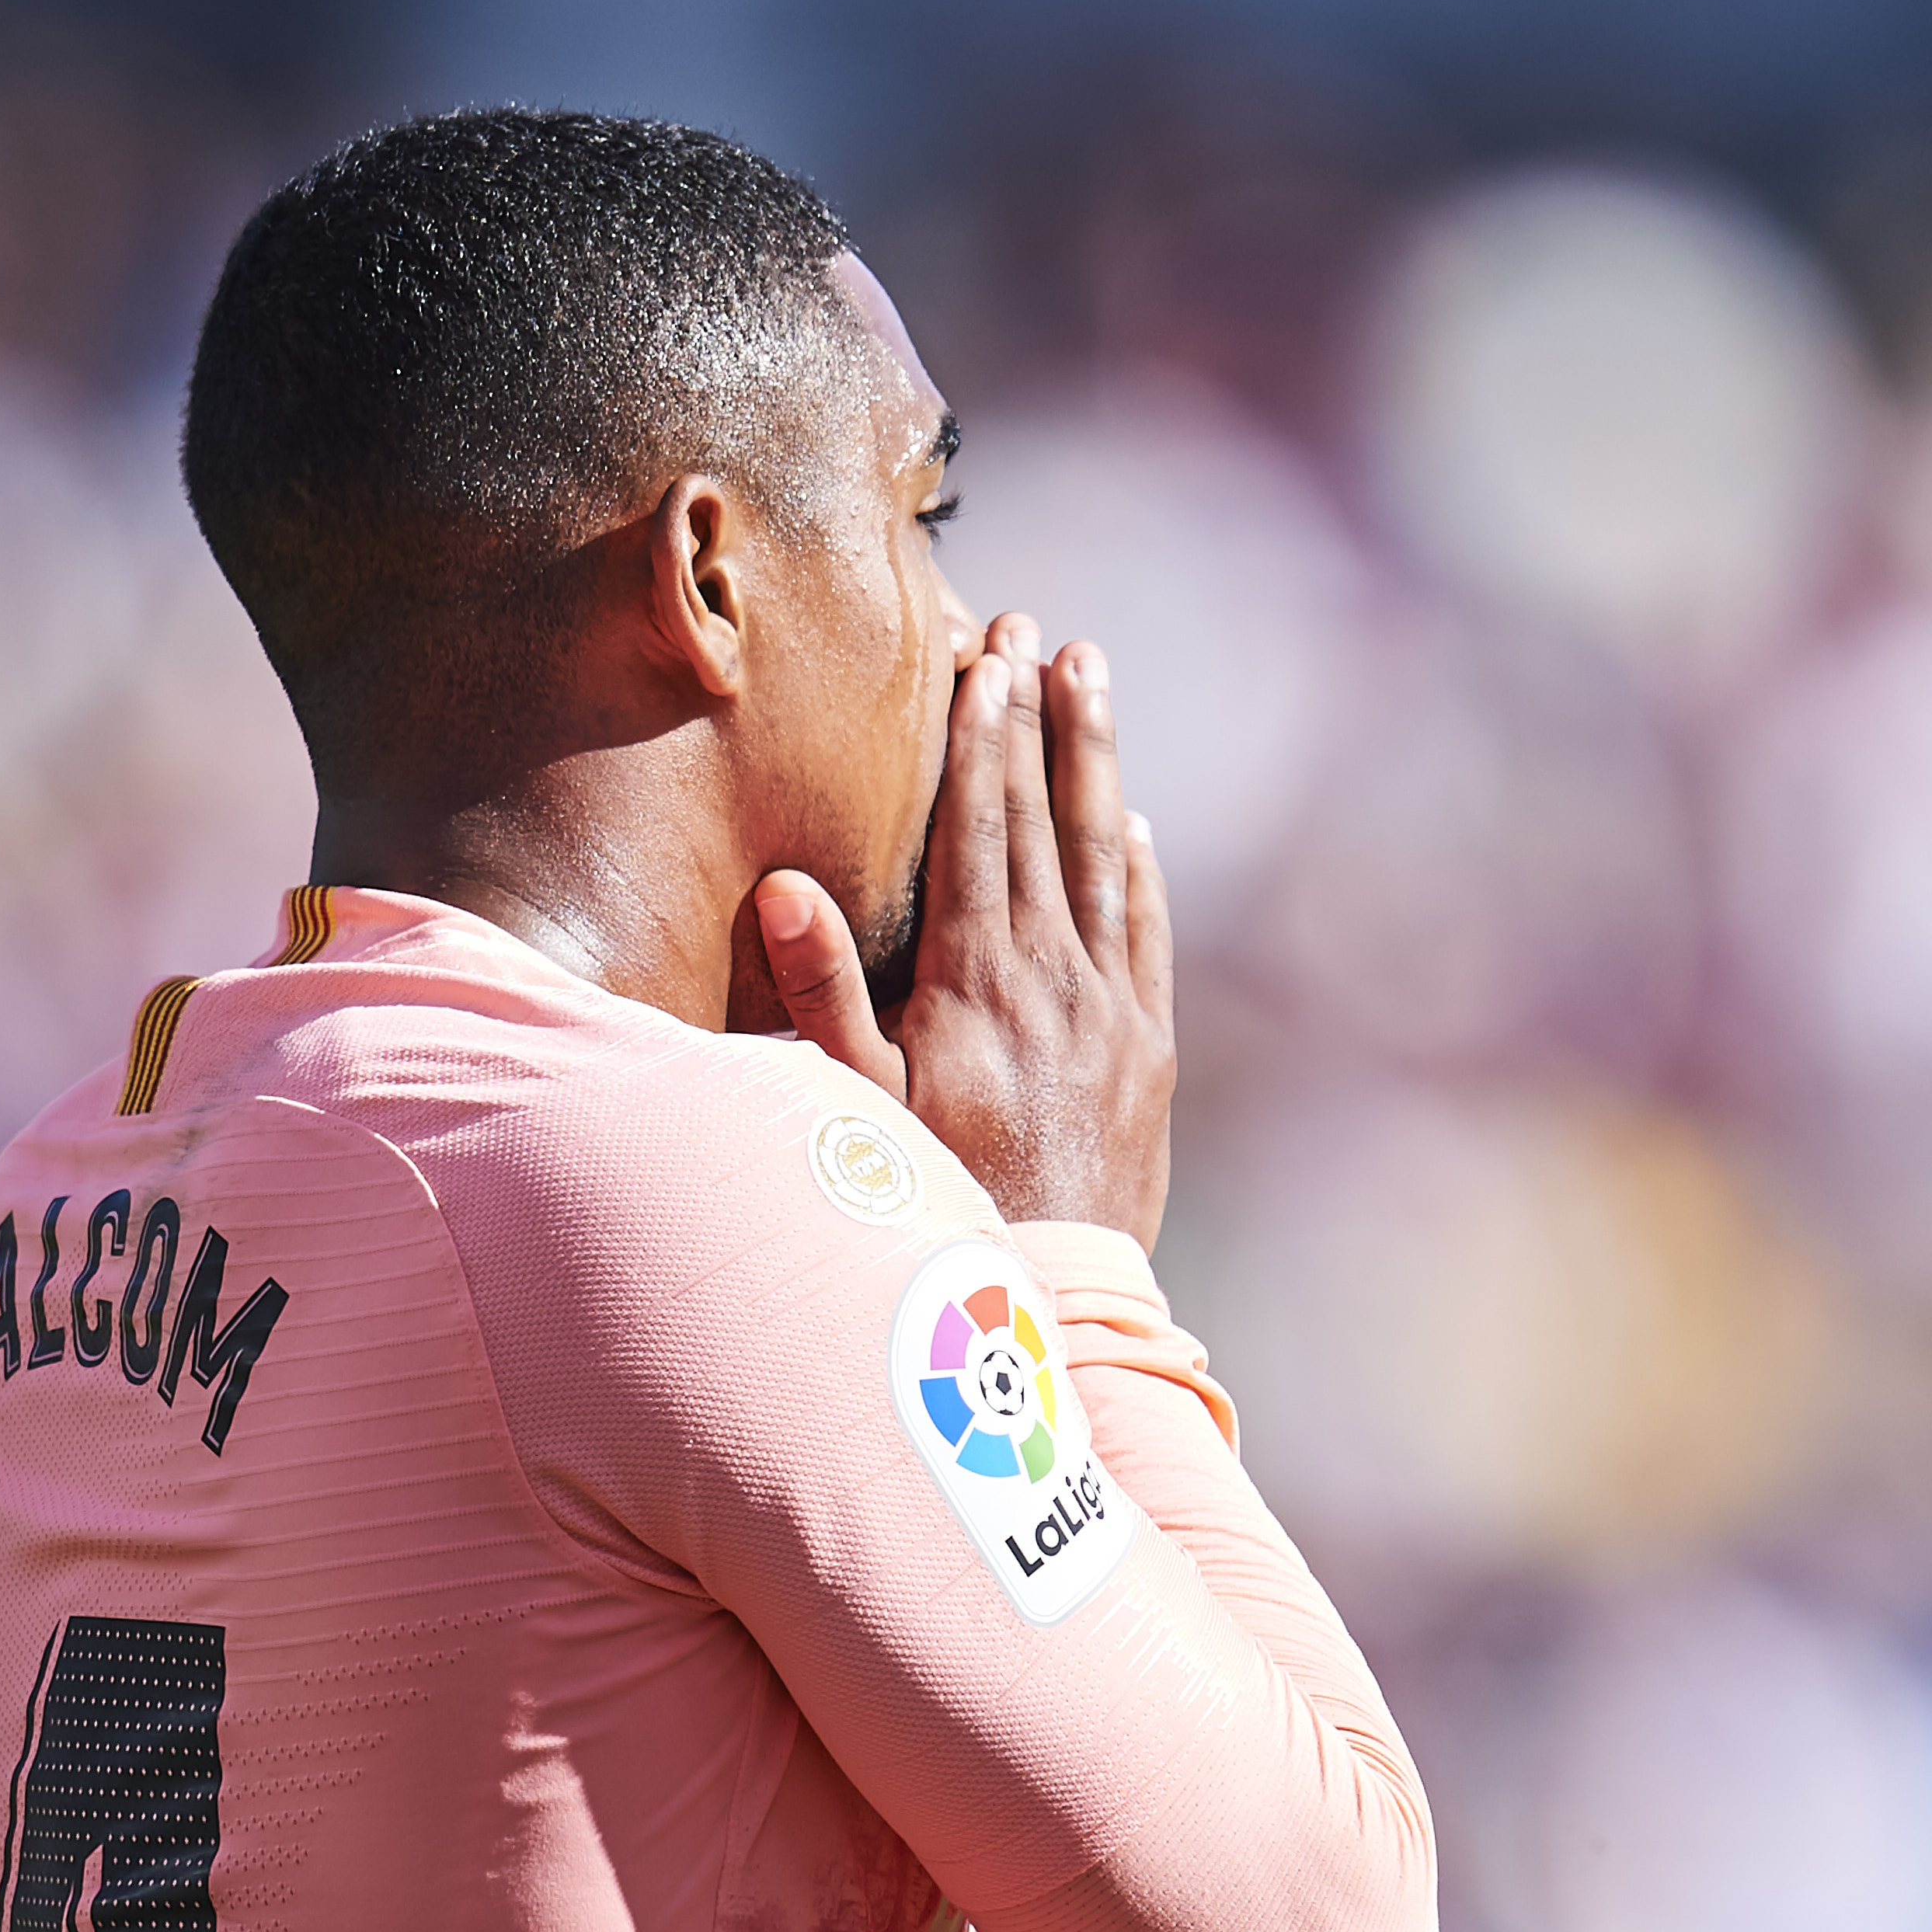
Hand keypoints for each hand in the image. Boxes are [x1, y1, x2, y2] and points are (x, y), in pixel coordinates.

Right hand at [755, 613, 1174, 1246]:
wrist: (1053, 1298)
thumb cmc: (935, 1202)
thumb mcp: (857, 1108)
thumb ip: (821, 995)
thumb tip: (783, 889)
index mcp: (979, 979)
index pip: (980, 829)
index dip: (981, 737)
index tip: (984, 657)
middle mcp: (1056, 978)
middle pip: (1046, 821)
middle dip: (1039, 718)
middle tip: (1038, 633)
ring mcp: (1112, 1010)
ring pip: (1107, 858)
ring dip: (1097, 764)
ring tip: (1092, 679)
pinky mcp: (1148, 1050)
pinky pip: (1147, 932)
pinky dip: (1141, 869)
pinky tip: (1135, 824)